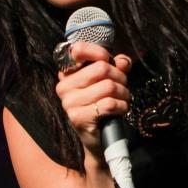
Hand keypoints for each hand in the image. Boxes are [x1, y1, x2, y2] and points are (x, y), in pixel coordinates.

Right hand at [54, 41, 133, 164]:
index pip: (78, 50)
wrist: (99, 138)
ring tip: (121, 100)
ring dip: (123, 93)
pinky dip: (122, 106)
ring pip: (109, 86)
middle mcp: (64, 87)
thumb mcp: (110, 80)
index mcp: (68, 74)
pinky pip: (109, 103)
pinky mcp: (78, 118)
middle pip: (102, 68)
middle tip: (121, 87)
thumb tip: (123, 61)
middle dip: (120, 77)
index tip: (107, 60)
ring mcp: (69, 103)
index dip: (99, 52)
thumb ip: (117, 66)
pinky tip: (119, 110)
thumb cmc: (103, 105)